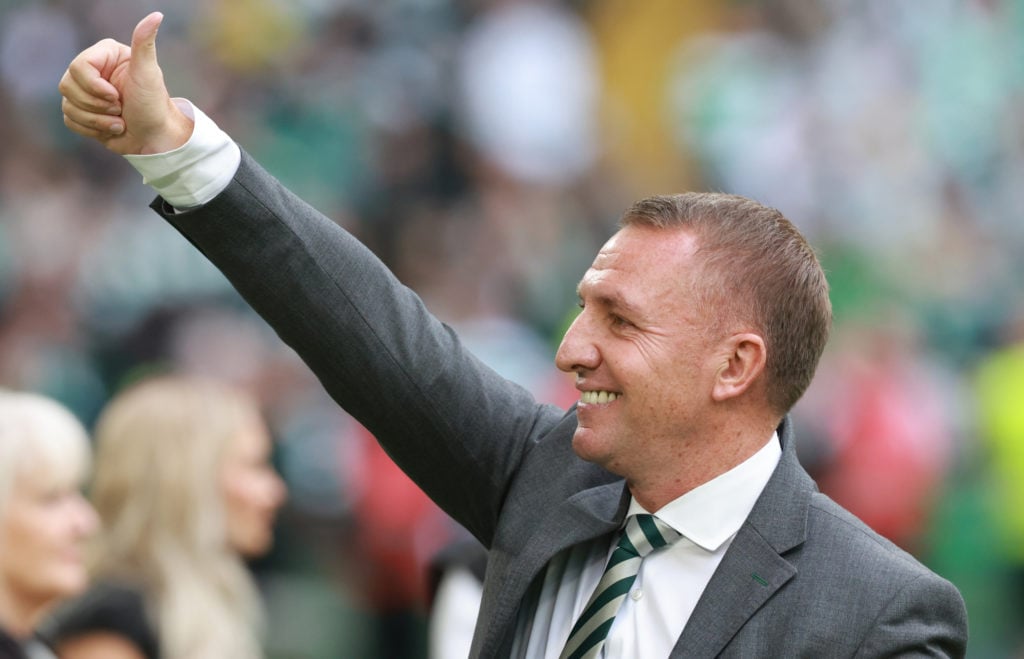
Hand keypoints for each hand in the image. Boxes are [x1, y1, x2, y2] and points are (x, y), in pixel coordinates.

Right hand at [59, 12, 192, 154]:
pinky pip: (69, 120)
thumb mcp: (148, 73)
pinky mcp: (82, 111)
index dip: (95, 87)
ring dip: (97, 120)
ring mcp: (85, 91)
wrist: (156, 137)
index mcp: (104, 56)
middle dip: (97, 105)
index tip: (117, 96)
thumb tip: (156, 15)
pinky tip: (111, 128)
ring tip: (120, 122)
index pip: (79, 67)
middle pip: (67, 86)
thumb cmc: (154, 104)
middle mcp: (92, 71)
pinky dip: (91, 129)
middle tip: (120, 109)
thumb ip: (145, 43)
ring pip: (67, 105)